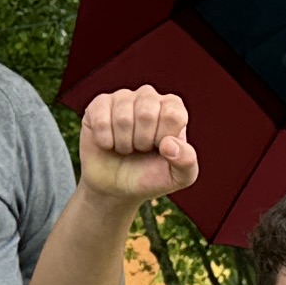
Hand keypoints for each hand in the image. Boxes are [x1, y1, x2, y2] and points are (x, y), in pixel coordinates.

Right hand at [76, 87, 198, 203]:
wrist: (116, 187)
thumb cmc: (150, 176)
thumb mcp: (178, 177)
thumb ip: (187, 163)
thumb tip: (169, 144)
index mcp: (173, 108)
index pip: (172, 114)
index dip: (163, 139)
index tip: (159, 149)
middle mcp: (149, 97)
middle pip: (146, 113)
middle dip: (142, 142)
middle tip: (140, 149)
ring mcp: (123, 98)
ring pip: (123, 118)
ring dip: (123, 143)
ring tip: (125, 148)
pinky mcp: (99, 105)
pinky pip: (101, 119)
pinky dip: (105, 140)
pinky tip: (107, 144)